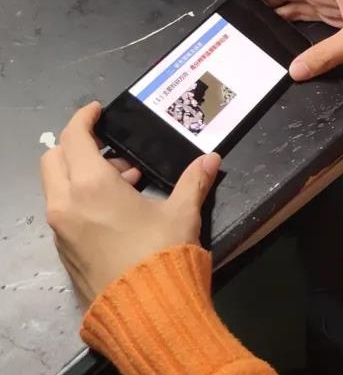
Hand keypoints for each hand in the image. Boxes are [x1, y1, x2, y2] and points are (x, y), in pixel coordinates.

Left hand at [41, 103, 219, 303]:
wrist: (145, 309)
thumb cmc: (161, 252)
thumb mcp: (184, 212)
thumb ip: (194, 180)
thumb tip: (210, 159)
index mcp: (91, 185)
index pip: (73, 137)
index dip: (83, 118)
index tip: (97, 111)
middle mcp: (66, 203)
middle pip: (54, 158)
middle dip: (79, 146)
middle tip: (114, 150)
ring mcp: (61, 229)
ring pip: (57, 186)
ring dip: (83, 174)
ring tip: (128, 181)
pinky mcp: (65, 250)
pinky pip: (65, 210)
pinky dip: (83, 198)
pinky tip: (120, 209)